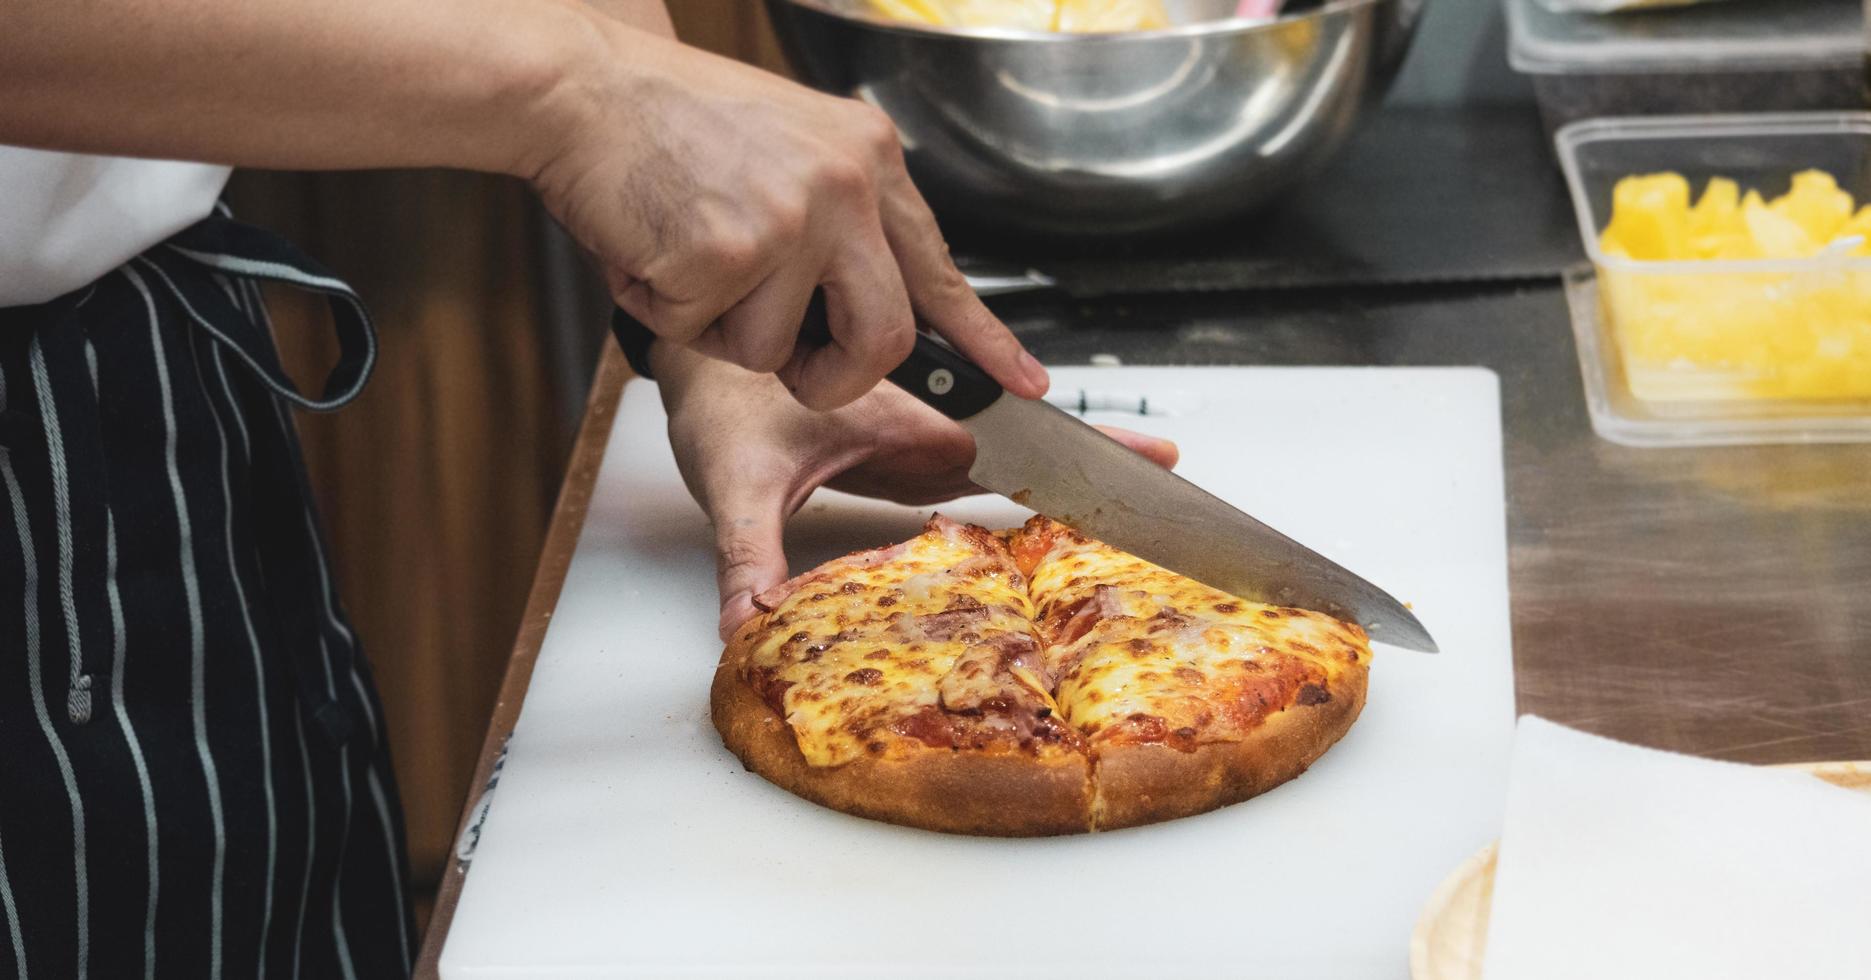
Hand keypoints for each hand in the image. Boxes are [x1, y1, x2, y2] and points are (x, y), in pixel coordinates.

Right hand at [528, 16, 1047, 410]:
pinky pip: (703, 336)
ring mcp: (791, 218)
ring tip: (684, 249)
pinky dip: (663, 309)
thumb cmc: (667, 124)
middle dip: (834, 377)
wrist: (579, 86)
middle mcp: (846, 186)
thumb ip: (840, 218)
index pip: (940, 270)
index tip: (1024, 381)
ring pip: (775, 351)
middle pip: (883, 341)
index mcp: (868, 158)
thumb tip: (874, 312)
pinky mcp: (728, 252)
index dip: (984, 338)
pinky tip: (650, 247)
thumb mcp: (788, 149)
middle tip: (791, 364)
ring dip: (718, 328)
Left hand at [652, 345, 1179, 639]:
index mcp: (909, 420)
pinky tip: (1051, 502)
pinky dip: (1024, 473)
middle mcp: (927, 421)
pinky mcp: (904, 447)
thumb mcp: (737, 483)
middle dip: (1103, 454)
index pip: (1017, 440)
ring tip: (1142, 480)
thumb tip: (749, 623)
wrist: (695, 361)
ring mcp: (920, 433)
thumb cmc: (721, 401)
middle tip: (1172, 468)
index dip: (1085, 454)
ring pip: (1013, 445)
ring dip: (1070, 461)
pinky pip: (980, 458)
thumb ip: (749, 556)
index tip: (1151, 460)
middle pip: (1034, 439)